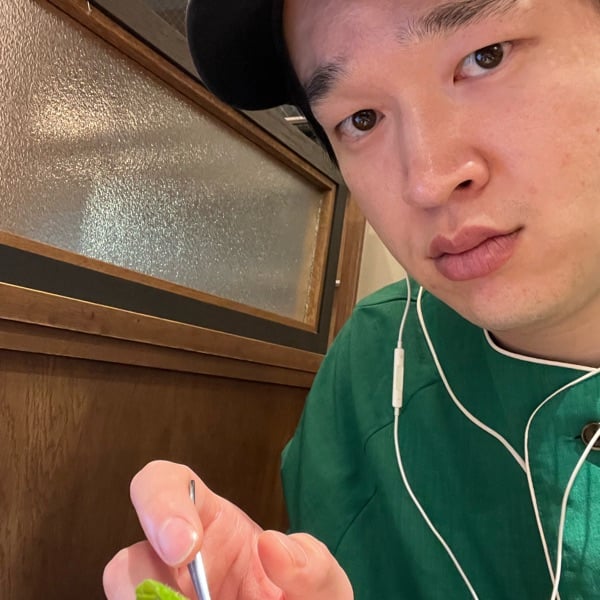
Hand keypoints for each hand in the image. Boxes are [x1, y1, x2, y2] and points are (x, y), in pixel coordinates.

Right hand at [103, 461, 352, 599]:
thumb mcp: (322, 584)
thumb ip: (311, 564)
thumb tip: (272, 545)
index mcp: (211, 525)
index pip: (164, 484)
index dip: (160, 502)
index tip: (185, 547)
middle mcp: (177, 564)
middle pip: (129, 561)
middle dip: (142, 586)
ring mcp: (166, 598)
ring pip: (127, 596)